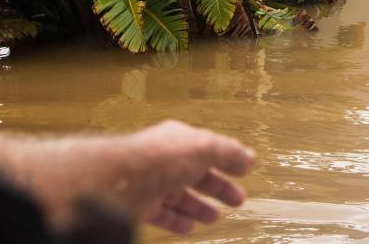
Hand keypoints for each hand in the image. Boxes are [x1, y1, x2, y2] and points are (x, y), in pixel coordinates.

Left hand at [107, 120, 255, 233]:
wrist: (119, 181)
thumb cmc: (161, 158)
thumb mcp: (204, 148)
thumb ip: (228, 152)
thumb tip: (249, 157)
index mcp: (180, 141)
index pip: (209, 149)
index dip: (228, 159)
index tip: (244, 170)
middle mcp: (166, 161)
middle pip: (197, 175)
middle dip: (218, 187)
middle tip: (238, 199)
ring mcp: (152, 184)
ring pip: (180, 197)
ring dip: (199, 207)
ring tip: (215, 217)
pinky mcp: (141, 206)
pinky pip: (163, 215)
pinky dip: (178, 222)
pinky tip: (190, 228)